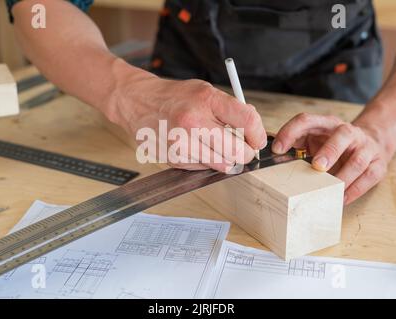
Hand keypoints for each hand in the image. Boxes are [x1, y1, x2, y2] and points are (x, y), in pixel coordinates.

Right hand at [103, 61, 266, 171]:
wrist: (137, 101)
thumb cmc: (174, 96)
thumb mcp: (204, 91)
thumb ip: (229, 109)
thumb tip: (254, 132)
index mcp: (206, 99)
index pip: (247, 120)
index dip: (258, 134)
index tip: (257, 140)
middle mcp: (193, 121)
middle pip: (237, 151)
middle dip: (246, 154)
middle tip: (244, 151)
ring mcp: (182, 143)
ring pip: (223, 165)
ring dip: (226, 159)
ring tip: (216, 146)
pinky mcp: (173, 158)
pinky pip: (203, 168)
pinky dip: (206, 161)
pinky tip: (195, 147)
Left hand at [272, 113, 391, 204]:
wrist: (370, 142)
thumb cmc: (333, 143)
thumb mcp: (312, 138)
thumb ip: (293, 142)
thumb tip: (266, 150)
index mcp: (325, 124)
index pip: (306, 120)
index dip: (290, 132)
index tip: (278, 149)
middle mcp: (347, 132)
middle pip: (342, 135)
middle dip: (329, 151)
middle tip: (317, 166)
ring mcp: (365, 147)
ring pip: (358, 159)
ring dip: (344, 175)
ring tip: (331, 188)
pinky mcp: (378, 163)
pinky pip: (369, 175)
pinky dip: (355, 189)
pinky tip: (342, 198)